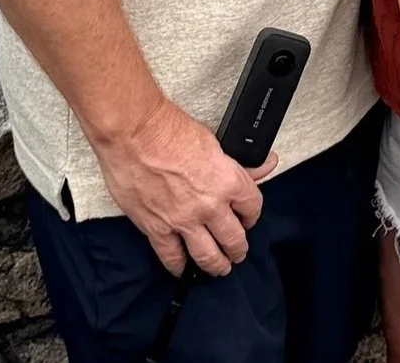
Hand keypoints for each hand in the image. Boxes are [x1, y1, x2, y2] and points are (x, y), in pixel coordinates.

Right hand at [89, 99, 274, 275]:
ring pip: (207, 256)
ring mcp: (183, 220)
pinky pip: (172, 257)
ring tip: (219, 268)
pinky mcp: (156, 228)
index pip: (252, 206)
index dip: (252, 215)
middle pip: (234, 238)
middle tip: (237, 252)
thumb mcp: (214, 141)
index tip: (248, 218)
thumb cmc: (169, 129)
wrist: (134, 133)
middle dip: (238, 248)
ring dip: (217, 265)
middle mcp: (210, 206)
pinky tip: (182, 269)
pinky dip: (179, 267)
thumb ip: (238, 163)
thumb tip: (264, 164)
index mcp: (228, 181)